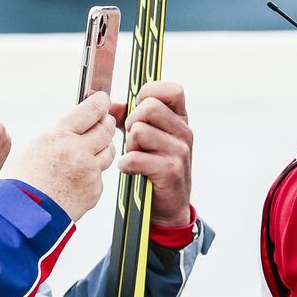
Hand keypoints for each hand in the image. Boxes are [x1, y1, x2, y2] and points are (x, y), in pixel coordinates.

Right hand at [2, 92, 115, 220]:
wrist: (22, 215)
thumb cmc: (22, 181)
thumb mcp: (35, 147)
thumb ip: (60, 135)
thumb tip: (79, 124)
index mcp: (59, 135)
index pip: (91, 110)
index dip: (100, 102)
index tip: (103, 99)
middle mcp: (78, 151)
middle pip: (106, 129)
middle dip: (106, 123)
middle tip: (103, 122)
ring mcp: (89, 172)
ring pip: (108, 152)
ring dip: (102, 148)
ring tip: (88, 151)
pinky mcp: (95, 190)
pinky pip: (101, 176)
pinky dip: (93, 174)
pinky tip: (78, 178)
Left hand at [111, 81, 192, 227]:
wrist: (170, 206)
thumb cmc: (156, 167)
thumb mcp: (150, 137)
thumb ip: (131, 117)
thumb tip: (112, 105)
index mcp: (180, 119)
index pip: (171, 90)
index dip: (150, 92)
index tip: (138, 106)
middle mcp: (184, 132)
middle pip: (150, 107)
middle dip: (132, 121)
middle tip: (132, 137)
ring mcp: (179, 151)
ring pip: (139, 131)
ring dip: (129, 145)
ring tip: (135, 155)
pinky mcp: (169, 170)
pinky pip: (135, 157)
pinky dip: (125, 164)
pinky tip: (131, 170)